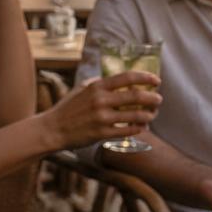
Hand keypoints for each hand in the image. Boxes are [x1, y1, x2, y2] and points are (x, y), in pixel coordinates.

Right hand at [45, 71, 160, 147]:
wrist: (53, 129)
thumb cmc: (68, 108)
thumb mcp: (80, 89)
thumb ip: (98, 83)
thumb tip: (116, 79)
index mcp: (97, 86)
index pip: (126, 78)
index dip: (145, 78)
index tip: (156, 80)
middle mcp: (100, 100)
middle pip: (135, 96)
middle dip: (152, 98)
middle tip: (159, 99)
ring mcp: (102, 118)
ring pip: (135, 116)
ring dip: (148, 115)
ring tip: (153, 114)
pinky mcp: (102, 133)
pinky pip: (127, 131)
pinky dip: (138, 128)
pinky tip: (143, 127)